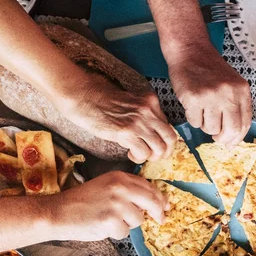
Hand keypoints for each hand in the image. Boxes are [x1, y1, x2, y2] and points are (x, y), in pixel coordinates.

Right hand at [52, 171, 167, 240]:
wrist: (59, 212)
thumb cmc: (81, 202)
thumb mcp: (106, 186)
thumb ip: (128, 191)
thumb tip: (152, 203)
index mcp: (120, 177)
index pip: (149, 187)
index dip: (160, 198)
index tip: (165, 206)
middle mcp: (120, 188)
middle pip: (152, 201)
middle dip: (158, 212)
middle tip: (160, 219)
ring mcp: (117, 204)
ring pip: (138, 220)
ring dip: (127, 224)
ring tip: (109, 220)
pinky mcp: (111, 221)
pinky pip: (125, 232)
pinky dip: (116, 234)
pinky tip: (102, 226)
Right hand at [59, 77, 176, 163]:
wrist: (84, 97)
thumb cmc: (102, 101)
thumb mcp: (130, 104)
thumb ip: (143, 116)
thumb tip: (151, 135)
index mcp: (151, 101)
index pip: (168, 126)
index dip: (164, 141)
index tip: (156, 146)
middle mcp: (149, 111)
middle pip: (170, 138)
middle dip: (164, 152)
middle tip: (154, 156)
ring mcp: (139, 122)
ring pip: (159, 149)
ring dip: (150, 157)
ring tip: (139, 155)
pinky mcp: (128, 132)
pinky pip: (143, 153)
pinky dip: (138, 158)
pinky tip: (129, 154)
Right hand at [167, 43, 251, 147]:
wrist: (190, 51)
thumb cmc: (208, 70)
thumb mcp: (231, 85)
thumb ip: (235, 107)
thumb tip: (233, 138)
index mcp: (242, 90)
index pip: (245, 124)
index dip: (237, 138)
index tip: (230, 143)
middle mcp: (229, 93)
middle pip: (230, 130)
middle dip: (222, 138)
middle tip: (215, 136)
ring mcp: (211, 96)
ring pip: (210, 129)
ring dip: (204, 125)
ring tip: (202, 110)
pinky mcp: (194, 98)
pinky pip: (195, 122)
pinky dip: (192, 118)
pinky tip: (192, 105)